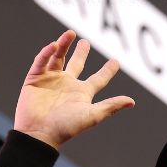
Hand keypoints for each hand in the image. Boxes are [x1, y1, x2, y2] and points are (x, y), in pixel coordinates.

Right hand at [14, 29, 134, 148]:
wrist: (39, 133)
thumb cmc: (66, 127)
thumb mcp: (92, 115)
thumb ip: (110, 106)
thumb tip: (132, 101)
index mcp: (82, 93)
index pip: (98, 79)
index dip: (108, 71)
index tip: (116, 61)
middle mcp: (67, 85)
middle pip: (76, 64)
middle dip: (81, 53)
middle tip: (84, 41)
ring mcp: (50, 81)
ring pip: (58, 58)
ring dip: (63, 45)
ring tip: (70, 33)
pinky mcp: (35, 79)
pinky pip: (41, 62)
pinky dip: (47, 53)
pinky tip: (54, 45)